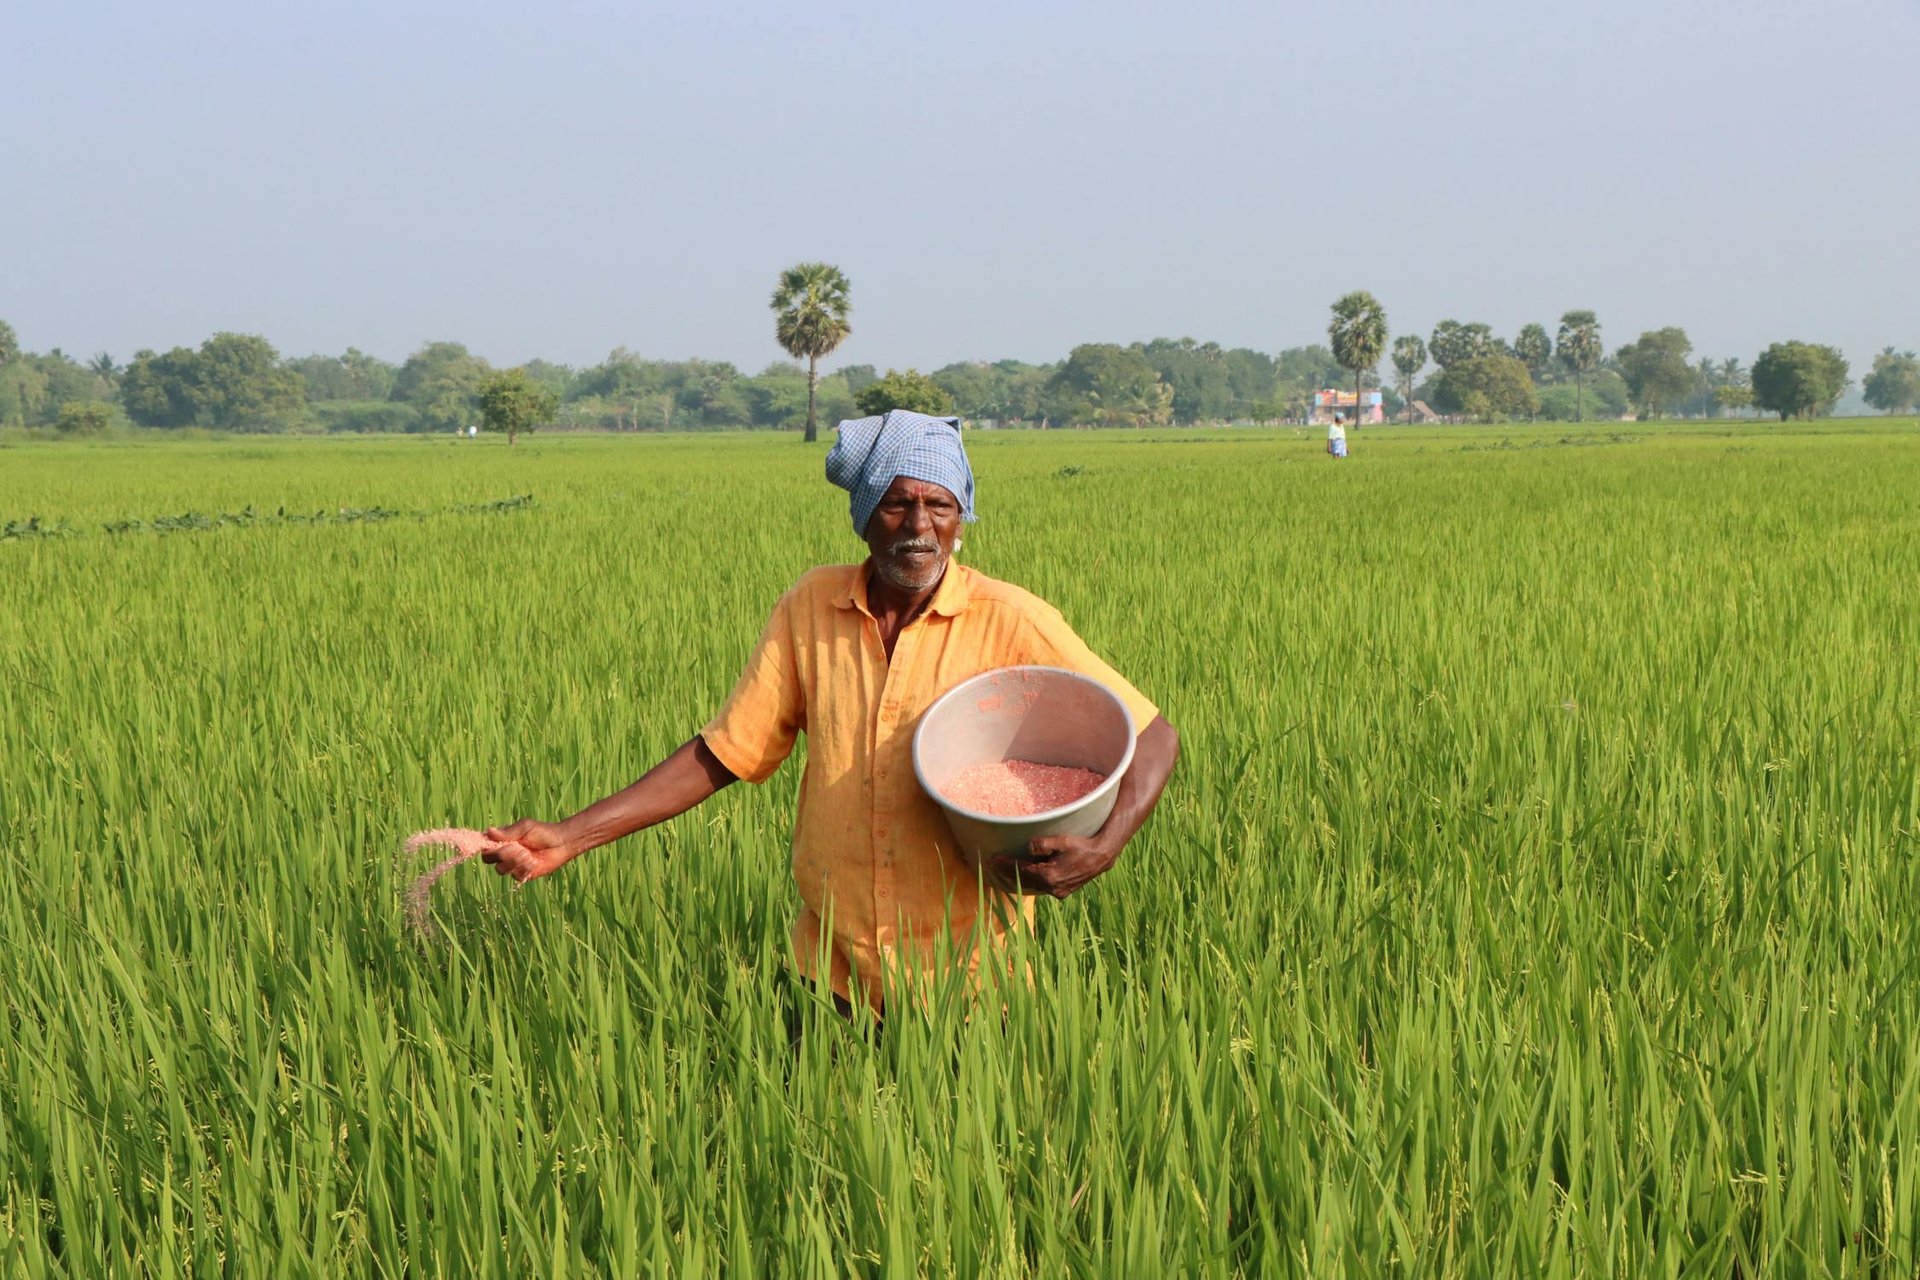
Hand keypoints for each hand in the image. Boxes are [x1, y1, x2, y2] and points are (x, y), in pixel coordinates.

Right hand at [479, 819, 576, 884]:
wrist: (561, 843)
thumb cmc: (543, 831)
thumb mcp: (525, 827)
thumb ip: (508, 832)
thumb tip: (489, 831)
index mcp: (502, 840)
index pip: (484, 845)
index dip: (481, 846)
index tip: (485, 845)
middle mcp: (505, 853)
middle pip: (488, 860)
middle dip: (499, 854)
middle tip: (513, 848)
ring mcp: (513, 865)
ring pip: (501, 869)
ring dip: (513, 861)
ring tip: (527, 854)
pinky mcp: (523, 874)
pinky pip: (515, 876)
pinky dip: (524, 869)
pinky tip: (534, 862)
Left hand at [982, 834, 1115, 899]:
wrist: (1101, 857)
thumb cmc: (1081, 846)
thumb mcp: (1062, 841)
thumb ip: (1043, 844)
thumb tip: (1028, 847)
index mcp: (1049, 875)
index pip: (1021, 870)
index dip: (1006, 865)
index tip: (993, 859)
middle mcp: (1052, 887)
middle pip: (1023, 881)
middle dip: (1007, 873)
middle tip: (993, 865)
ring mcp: (1057, 892)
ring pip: (1032, 886)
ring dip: (1018, 880)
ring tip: (1004, 872)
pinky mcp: (1063, 892)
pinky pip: (1041, 888)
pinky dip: (1031, 883)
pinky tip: (1024, 878)